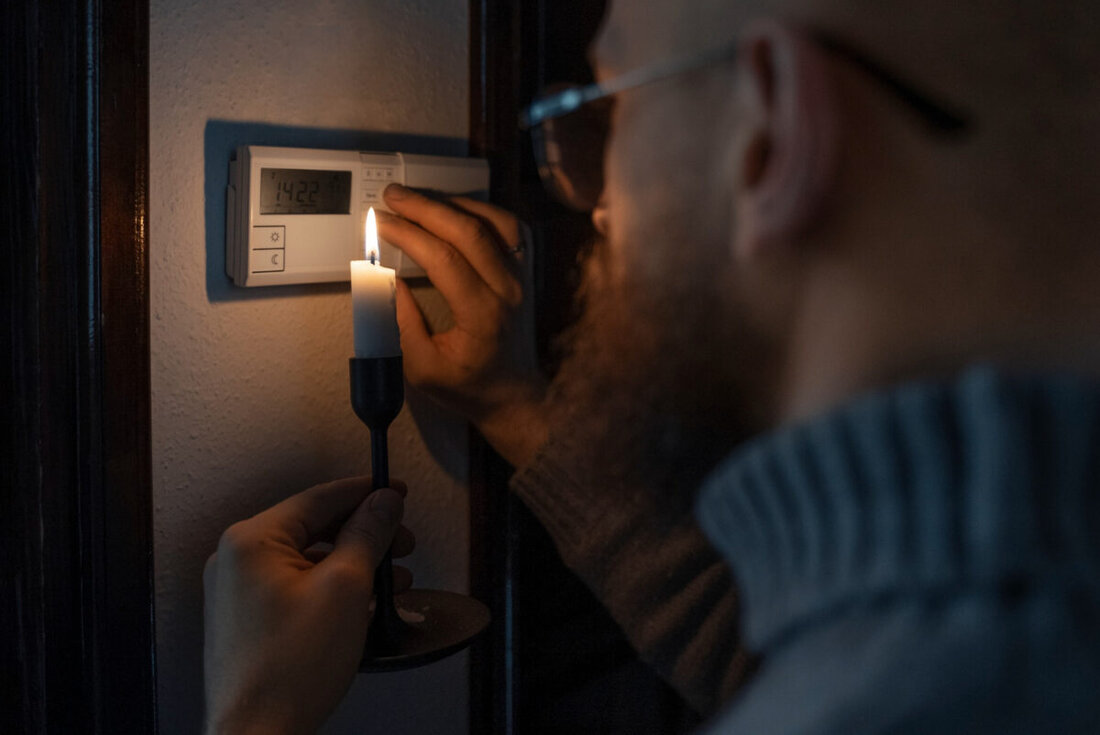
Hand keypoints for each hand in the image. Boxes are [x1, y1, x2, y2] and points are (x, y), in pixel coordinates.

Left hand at [203, 477, 414, 734]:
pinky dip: (332, 588)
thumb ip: (367, 535)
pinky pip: (297, 586)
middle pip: (314, 527)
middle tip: (401, 542)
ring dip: (354, 565)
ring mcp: (239, 592)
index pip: (320, 498)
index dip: (367, 492)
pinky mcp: (248, 620)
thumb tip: (382, 503)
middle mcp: (237, 561)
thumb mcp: (346, 588)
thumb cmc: (287, 672)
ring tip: (391, 581)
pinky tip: (362, 604)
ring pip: (308, 559)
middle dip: (365, 535)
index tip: (396, 492)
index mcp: (251, 541)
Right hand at [379, 184, 548, 466]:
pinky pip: (512, 228)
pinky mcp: (526, 272)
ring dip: (454, 203)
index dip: (408, 234)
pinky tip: (455, 209)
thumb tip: (382, 276)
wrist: (514, 395)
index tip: (380, 222)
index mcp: (481, 315)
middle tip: (392, 195)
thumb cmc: (467, 385)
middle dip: (426, 207)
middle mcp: (507, 289)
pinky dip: (483, 211)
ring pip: (495, 221)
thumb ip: (400, 322)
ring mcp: (522, 277)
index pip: (443, 258)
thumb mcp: (421, 367)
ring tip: (420, 200)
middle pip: (469, 231)